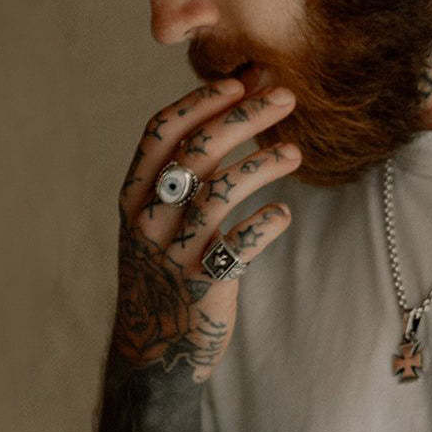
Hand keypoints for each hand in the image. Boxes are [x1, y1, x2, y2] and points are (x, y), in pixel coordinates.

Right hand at [112, 72, 299, 379]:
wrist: (156, 351)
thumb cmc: (168, 271)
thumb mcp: (161, 219)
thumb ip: (188, 171)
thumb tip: (234, 103)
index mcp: (134, 196)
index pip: (161, 132)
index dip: (201, 101)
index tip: (240, 80)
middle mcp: (149, 219)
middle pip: (197, 152)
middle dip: (244, 116)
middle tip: (285, 96)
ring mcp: (174, 252)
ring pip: (219, 192)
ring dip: (262, 164)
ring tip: (296, 153)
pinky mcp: (203, 284)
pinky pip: (238, 245)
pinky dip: (265, 224)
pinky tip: (283, 214)